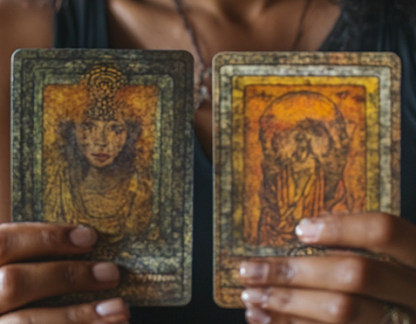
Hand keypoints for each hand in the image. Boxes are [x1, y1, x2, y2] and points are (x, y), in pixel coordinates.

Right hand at [0, 223, 129, 323]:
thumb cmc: (19, 288)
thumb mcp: (15, 266)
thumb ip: (33, 257)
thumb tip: (85, 240)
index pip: (4, 243)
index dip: (46, 238)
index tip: (90, 237)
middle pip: (15, 283)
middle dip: (69, 276)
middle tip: (111, 273)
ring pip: (26, 323)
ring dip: (80, 315)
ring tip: (119, 309)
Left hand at [240, 213, 415, 323]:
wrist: (405, 314)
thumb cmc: (388, 280)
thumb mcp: (388, 258)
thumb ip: (359, 241)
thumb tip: (310, 223)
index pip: (385, 231)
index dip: (341, 227)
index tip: (299, 229)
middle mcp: (414, 293)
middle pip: (355, 275)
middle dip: (295, 272)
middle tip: (251, 268)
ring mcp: (400, 323)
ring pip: (341, 312)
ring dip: (286, 302)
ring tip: (251, 294)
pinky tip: (263, 316)